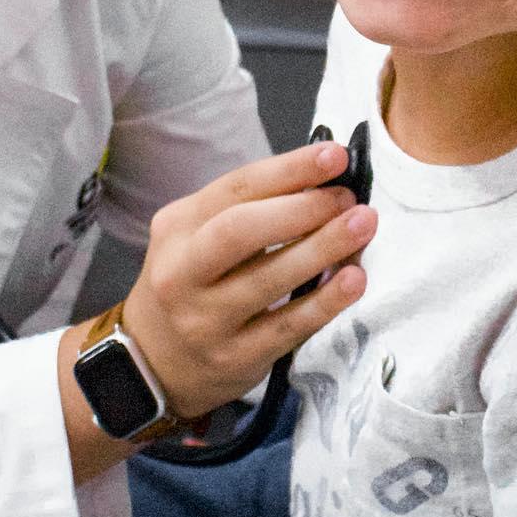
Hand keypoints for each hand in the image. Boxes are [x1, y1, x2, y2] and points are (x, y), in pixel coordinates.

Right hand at [118, 140, 377, 419]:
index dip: (289, 169)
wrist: (153, 360)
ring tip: (363, 225)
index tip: (335, 156)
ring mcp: (206, 320)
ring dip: (323, 248)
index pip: (235, 188)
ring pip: (269, 280)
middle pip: (241, 231)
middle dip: (302, 209)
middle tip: (348, 198)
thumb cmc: (191, 283)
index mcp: (177, 228)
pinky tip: (354, 279)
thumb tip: (322, 181)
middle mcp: (183, 272)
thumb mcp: (197, 237)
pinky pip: (288, 326)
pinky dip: (325, 301)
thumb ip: (249, 209)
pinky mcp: (235, 358)